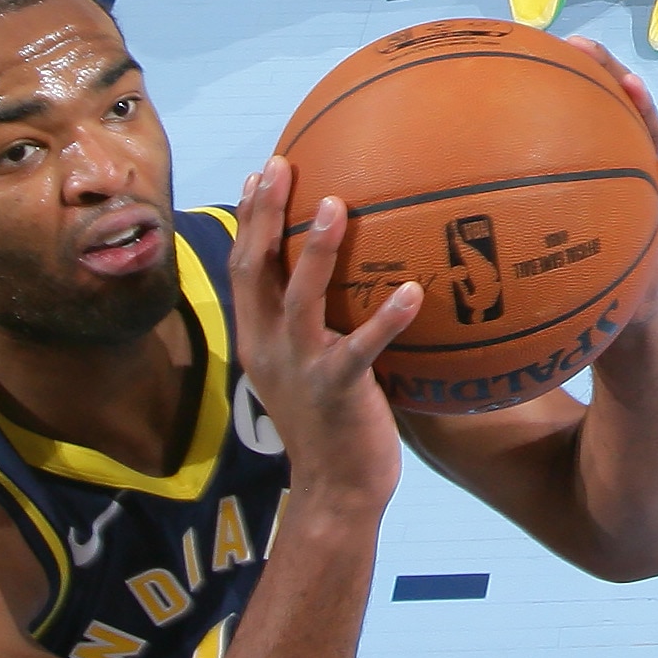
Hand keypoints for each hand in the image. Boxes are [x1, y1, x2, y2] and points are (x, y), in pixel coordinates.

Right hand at [232, 162, 414, 526]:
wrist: (334, 492)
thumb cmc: (332, 426)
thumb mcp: (310, 369)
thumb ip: (317, 325)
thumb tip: (351, 277)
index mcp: (258, 340)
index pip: (244, 268)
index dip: (249, 218)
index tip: (263, 171)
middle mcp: (269, 348)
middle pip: (255, 269)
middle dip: (264, 213)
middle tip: (282, 164)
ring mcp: (300, 369)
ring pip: (300, 299)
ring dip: (315, 250)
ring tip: (335, 204)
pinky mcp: (337, 391)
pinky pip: (361, 349)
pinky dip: (386, 319)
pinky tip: (413, 291)